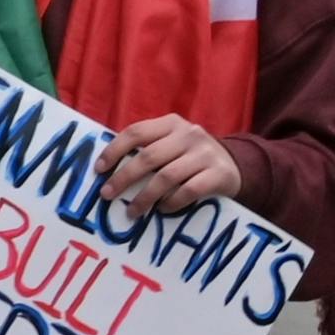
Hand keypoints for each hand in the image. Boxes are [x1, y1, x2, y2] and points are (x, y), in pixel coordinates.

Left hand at [96, 115, 239, 215]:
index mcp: (171, 124)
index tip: (98, 170)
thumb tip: (107, 171)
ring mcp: (205, 154)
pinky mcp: (219, 173)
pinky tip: (162, 210)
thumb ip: (147, 150)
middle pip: (148, 157)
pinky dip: (172, 202)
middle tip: (107, 195)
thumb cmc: (190, 158)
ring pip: (166, 177)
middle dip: (123, 178)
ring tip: (132, 211)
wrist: (235, 166)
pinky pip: (189, 190)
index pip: (136, 132)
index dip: (114, 150)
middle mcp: (189, 134)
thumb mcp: (171, 145)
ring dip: (145, 197)